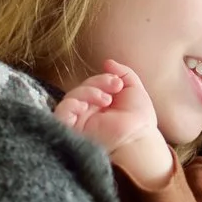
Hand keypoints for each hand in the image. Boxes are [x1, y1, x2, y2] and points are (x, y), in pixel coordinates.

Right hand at [54, 60, 172, 189]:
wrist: (139, 139)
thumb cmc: (139, 119)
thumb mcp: (134, 89)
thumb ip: (122, 73)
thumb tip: (107, 62)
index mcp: (100, 104)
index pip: (91, 85)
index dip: (102, 80)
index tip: (118, 83)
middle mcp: (88, 112)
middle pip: (81, 89)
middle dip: (97, 84)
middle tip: (114, 88)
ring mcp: (79, 121)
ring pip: (71, 97)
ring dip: (88, 92)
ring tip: (106, 100)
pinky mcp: (71, 130)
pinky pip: (61, 112)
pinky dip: (72, 104)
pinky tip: (87, 105)